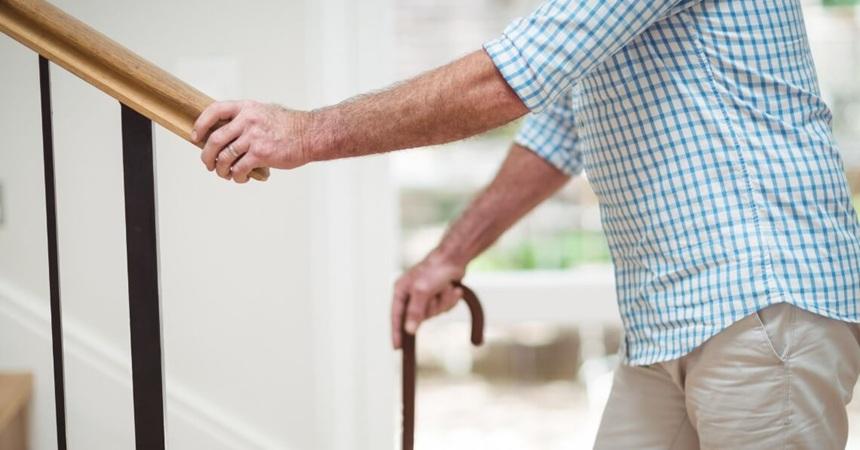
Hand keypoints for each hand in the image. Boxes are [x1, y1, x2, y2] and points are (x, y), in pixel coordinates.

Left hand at [192, 100, 313, 182]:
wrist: (311, 135)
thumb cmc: (290, 126)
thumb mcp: (265, 112)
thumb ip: (246, 118)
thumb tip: (227, 133)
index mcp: (247, 108)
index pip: (214, 111)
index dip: (201, 124)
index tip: (196, 137)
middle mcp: (247, 120)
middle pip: (215, 139)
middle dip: (206, 155)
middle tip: (208, 163)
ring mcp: (254, 137)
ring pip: (224, 157)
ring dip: (220, 169)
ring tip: (224, 174)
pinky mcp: (261, 154)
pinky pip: (239, 169)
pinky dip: (236, 176)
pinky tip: (241, 177)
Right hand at [391, 250, 466, 348]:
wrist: (454, 258)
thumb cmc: (434, 269)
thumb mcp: (422, 291)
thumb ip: (415, 311)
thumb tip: (409, 330)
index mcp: (401, 291)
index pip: (396, 316)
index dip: (396, 332)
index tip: (397, 347)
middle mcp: (411, 294)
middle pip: (419, 317)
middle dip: (432, 308)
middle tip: (435, 294)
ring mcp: (425, 296)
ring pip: (435, 313)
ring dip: (443, 302)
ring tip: (445, 287)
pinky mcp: (438, 296)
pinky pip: (444, 308)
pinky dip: (450, 300)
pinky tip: (452, 288)